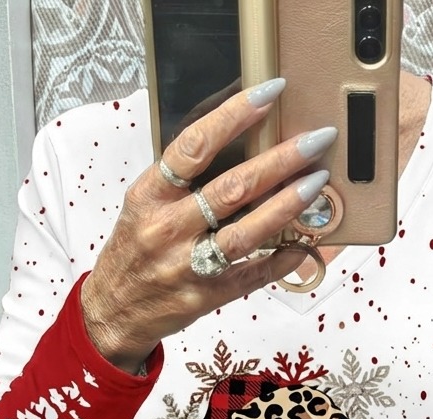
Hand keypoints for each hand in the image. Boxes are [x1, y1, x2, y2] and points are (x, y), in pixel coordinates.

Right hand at [80, 78, 338, 372]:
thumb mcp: (145, 204)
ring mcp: (189, 265)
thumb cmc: (137, 248)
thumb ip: (183, 178)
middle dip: (279, 160)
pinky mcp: (207, 295)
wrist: (115, 310)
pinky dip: (283, 257)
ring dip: (286, 205)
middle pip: (231, 188)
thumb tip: (240, 139)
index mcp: (150, 195)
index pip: (194, 146)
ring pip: (246, 232)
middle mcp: (168, 228)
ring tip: (317, 183)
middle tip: (316, 140)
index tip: (270, 94)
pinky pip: (253, 274)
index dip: (234, 116)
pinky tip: (307, 242)